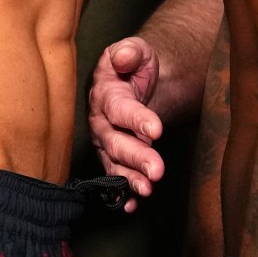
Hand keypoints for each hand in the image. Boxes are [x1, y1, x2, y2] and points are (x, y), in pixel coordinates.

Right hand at [89, 35, 166, 210]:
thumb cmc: (135, 65)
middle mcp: (101, 122)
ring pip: (115, 163)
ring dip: (130, 179)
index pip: (119, 108)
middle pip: (115, 142)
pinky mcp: (115, 158)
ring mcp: (106, 143)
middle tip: (156, 169)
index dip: (136, 119)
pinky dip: (124, 194)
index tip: (156, 129)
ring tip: (148, 189)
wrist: (135, 81)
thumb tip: (124, 56)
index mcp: (105, 94)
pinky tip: (133, 205)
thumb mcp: (136, 51)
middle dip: (136, 157)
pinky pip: (117, 178)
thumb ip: (130, 52)